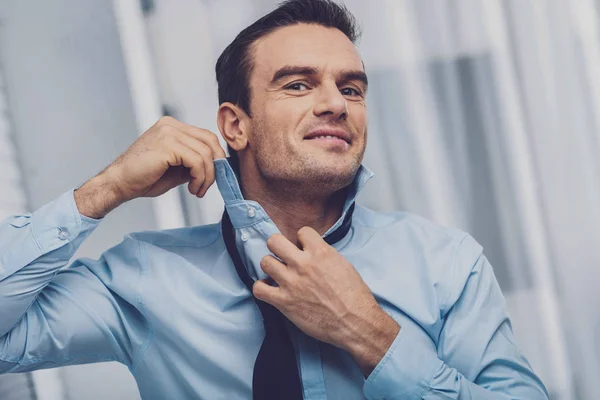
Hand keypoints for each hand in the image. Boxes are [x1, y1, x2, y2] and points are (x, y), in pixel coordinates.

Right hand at [75, 116, 225, 217]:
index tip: (214, 177)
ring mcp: (169, 132)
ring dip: (207, 177)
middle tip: (208, 185)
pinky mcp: (168, 144)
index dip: (216, 157)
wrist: (119, 183)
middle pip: (210, 141)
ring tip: (197, 190)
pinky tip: (192, 188)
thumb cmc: (144, 178)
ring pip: (205, 154)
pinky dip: (200, 177)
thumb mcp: (177, 168)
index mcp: (173, 127)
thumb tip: (217, 166)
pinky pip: (197, 161)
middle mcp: (171, 125)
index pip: (206, 137)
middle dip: (216, 166)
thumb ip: (194, 162)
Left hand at [253, 226, 399, 375]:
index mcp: (320, 252)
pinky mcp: (284, 302)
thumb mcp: (343, 265)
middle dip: (278, 247)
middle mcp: (303, 264)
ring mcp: (291, 282)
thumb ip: (324, 255)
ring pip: (265, 262)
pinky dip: (262, 288)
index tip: (304, 249)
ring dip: (271, 267)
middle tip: (283, 256)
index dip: (302, 240)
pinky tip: (270, 289)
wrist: (355, 322)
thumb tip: (312, 252)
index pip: (301, 231)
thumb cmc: (354, 296)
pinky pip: (259, 289)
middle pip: (274, 241)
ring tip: (278, 274)